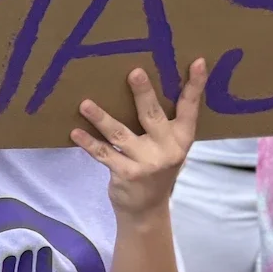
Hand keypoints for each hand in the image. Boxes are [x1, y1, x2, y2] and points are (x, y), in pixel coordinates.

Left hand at [72, 61, 202, 219]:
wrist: (147, 210)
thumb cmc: (156, 169)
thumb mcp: (169, 148)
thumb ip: (164, 126)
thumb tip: (144, 91)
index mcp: (182, 138)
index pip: (190, 107)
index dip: (195, 85)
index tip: (197, 62)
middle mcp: (167, 148)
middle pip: (153, 115)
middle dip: (143, 93)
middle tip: (134, 72)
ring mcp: (146, 162)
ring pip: (120, 133)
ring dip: (101, 118)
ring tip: (85, 103)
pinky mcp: (126, 174)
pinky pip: (103, 154)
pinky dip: (88, 143)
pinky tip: (75, 132)